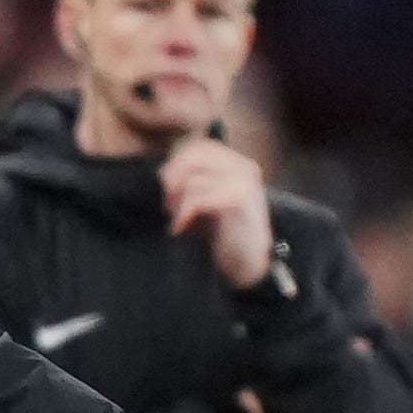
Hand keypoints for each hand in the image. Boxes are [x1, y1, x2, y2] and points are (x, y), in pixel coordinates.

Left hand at [161, 135, 276, 290]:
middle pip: (193, 159)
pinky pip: (197, 199)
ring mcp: (244, 183)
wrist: (248, 265)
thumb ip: (194, 182)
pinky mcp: (238, 200)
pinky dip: (182, 215)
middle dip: (174, 180)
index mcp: (239, 165)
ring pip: (192, 180)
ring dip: (176, 203)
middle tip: (168, 205)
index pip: (200, 147)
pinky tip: (181, 229)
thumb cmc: (226, 234)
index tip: (167, 186)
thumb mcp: (208, 201)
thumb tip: (164, 171)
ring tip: (178, 220)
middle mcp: (244, 169)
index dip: (177, 163)